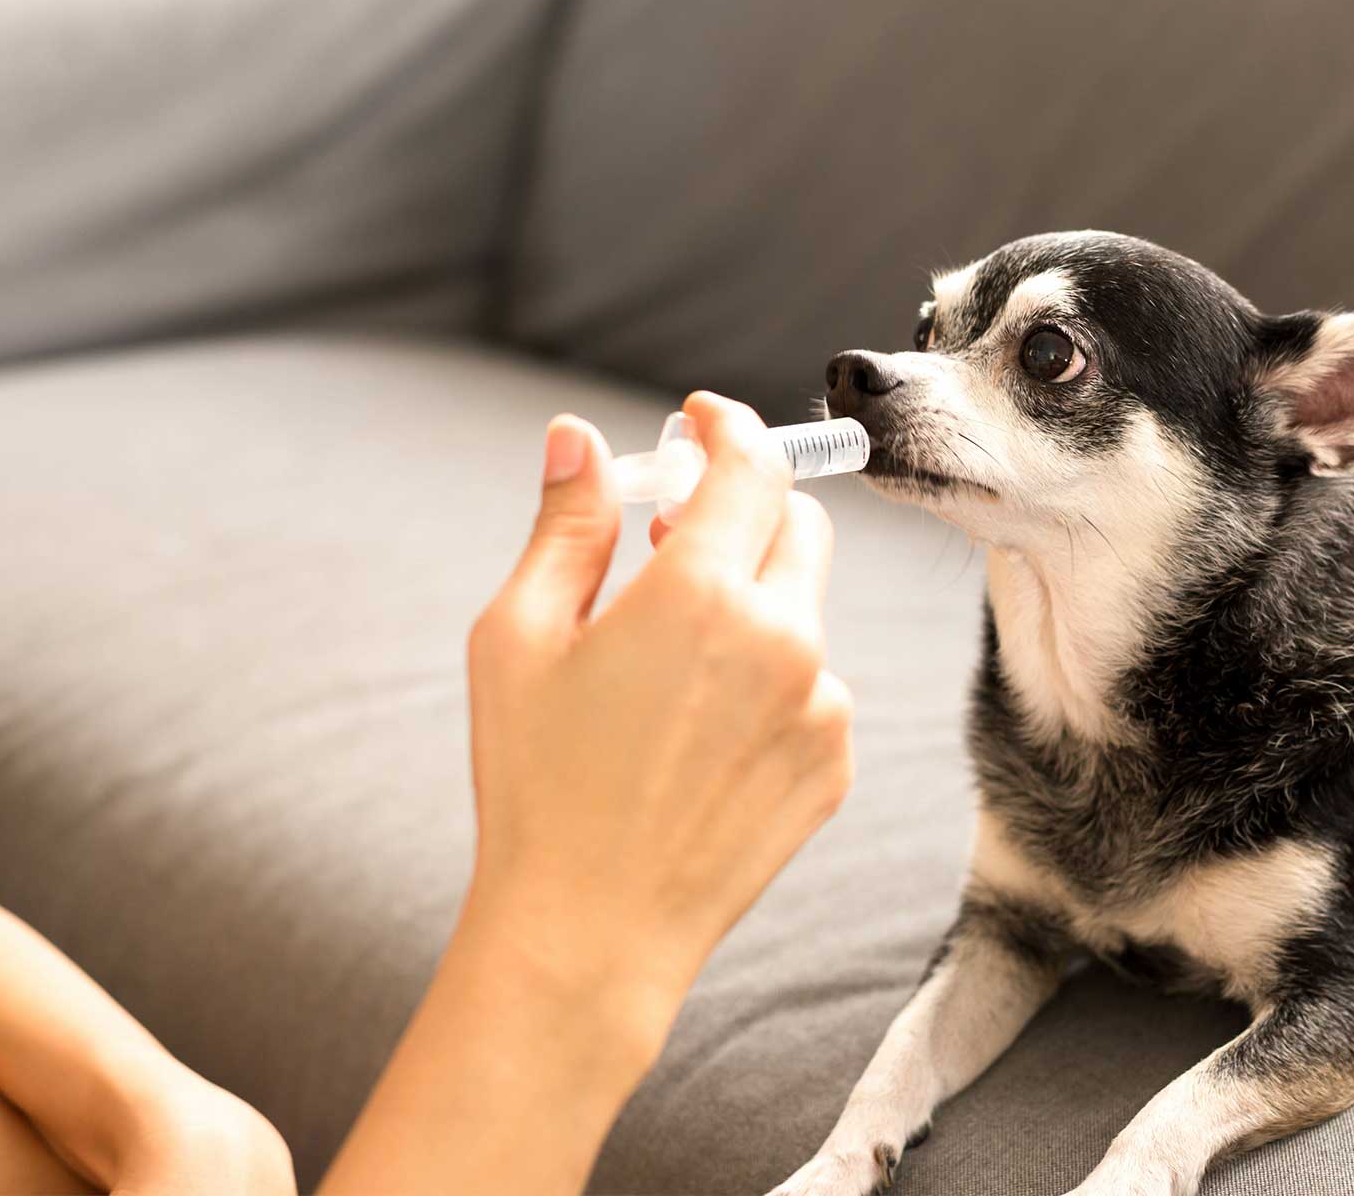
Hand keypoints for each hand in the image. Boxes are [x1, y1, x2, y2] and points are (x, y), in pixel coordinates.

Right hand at [463, 391, 852, 1053]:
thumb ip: (568, 524)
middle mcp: (784, 637)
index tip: (701, 419)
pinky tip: (699, 736)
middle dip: (745, 509)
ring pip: (804, 608)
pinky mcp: (834, 760)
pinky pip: (815, 684)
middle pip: (796, 524)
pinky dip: (771, 679)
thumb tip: (578, 437)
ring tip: (668, 670)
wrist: (590, 933)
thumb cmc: (538, 783)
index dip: (728, 424)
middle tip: (674, 539)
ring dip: (752, 604)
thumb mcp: (519, 638)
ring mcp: (821, 703)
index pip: (752, 463)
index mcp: (701, 592)